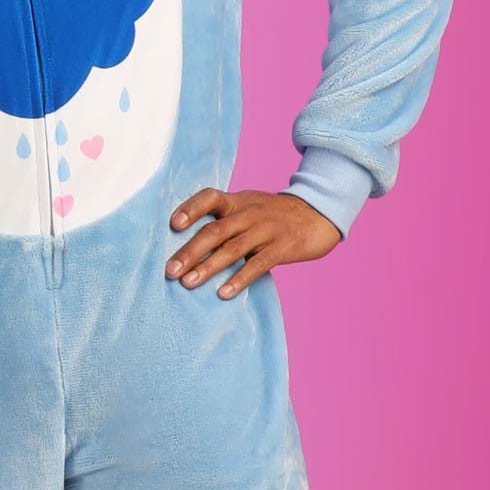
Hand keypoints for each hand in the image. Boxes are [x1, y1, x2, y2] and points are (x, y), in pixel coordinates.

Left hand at [166, 188, 341, 297]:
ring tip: (188, 283)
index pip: (210, 197)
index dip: (191, 209)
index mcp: (238, 201)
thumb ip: (224, 218)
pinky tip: (223, 293)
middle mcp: (249, 213)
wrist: (319, 213)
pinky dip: (239, 279)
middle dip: (190, 251)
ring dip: (208, 267)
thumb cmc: (274, 215)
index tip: (173, 225)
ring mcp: (266, 230)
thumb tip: (187, 243)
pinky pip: (258, 265)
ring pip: (232, 248)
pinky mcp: (282, 247)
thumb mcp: (249, 206)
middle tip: (170, 270)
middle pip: (215, 230)